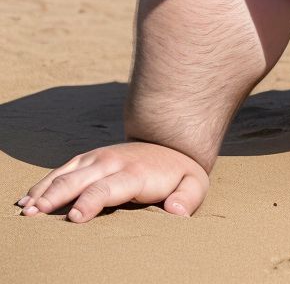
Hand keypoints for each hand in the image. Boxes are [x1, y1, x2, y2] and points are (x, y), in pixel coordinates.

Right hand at [17, 142, 208, 222]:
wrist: (173, 143)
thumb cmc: (180, 174)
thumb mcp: (193, 185)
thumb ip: (186, 198)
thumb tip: (175, 211)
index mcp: (136, 173)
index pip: (110, 187)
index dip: (92, 201)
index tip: (74, 217)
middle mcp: (113, 161)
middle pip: (81, 179)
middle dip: (57, 196)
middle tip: (34, 214)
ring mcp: (99, 157)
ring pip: (67, 173)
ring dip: (45, 190)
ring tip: (25, 209)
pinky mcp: (89, 158)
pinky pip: (63, 169)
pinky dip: (44, 183)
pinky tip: (28, 198)